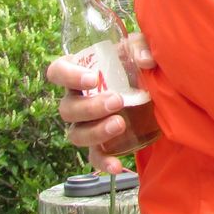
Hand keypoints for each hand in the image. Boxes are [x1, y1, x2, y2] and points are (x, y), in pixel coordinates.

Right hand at [45, 41, 155, 173]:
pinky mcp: (100, 144)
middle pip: (67, 108)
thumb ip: (143, 47)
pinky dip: (103, 162)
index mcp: (79, 73)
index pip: (57, 72)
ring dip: (96, 132)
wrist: (156, 92)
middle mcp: (76, 100)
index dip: (68, 76)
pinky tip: (117, 166)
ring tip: (120, 124)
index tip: (92, 79)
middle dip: (90, 107)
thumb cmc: (137, 64)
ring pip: (76, 134)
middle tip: (117, 101)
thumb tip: (145, 61)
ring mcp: (85, 125)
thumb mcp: (140, 49)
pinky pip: (94, 157)